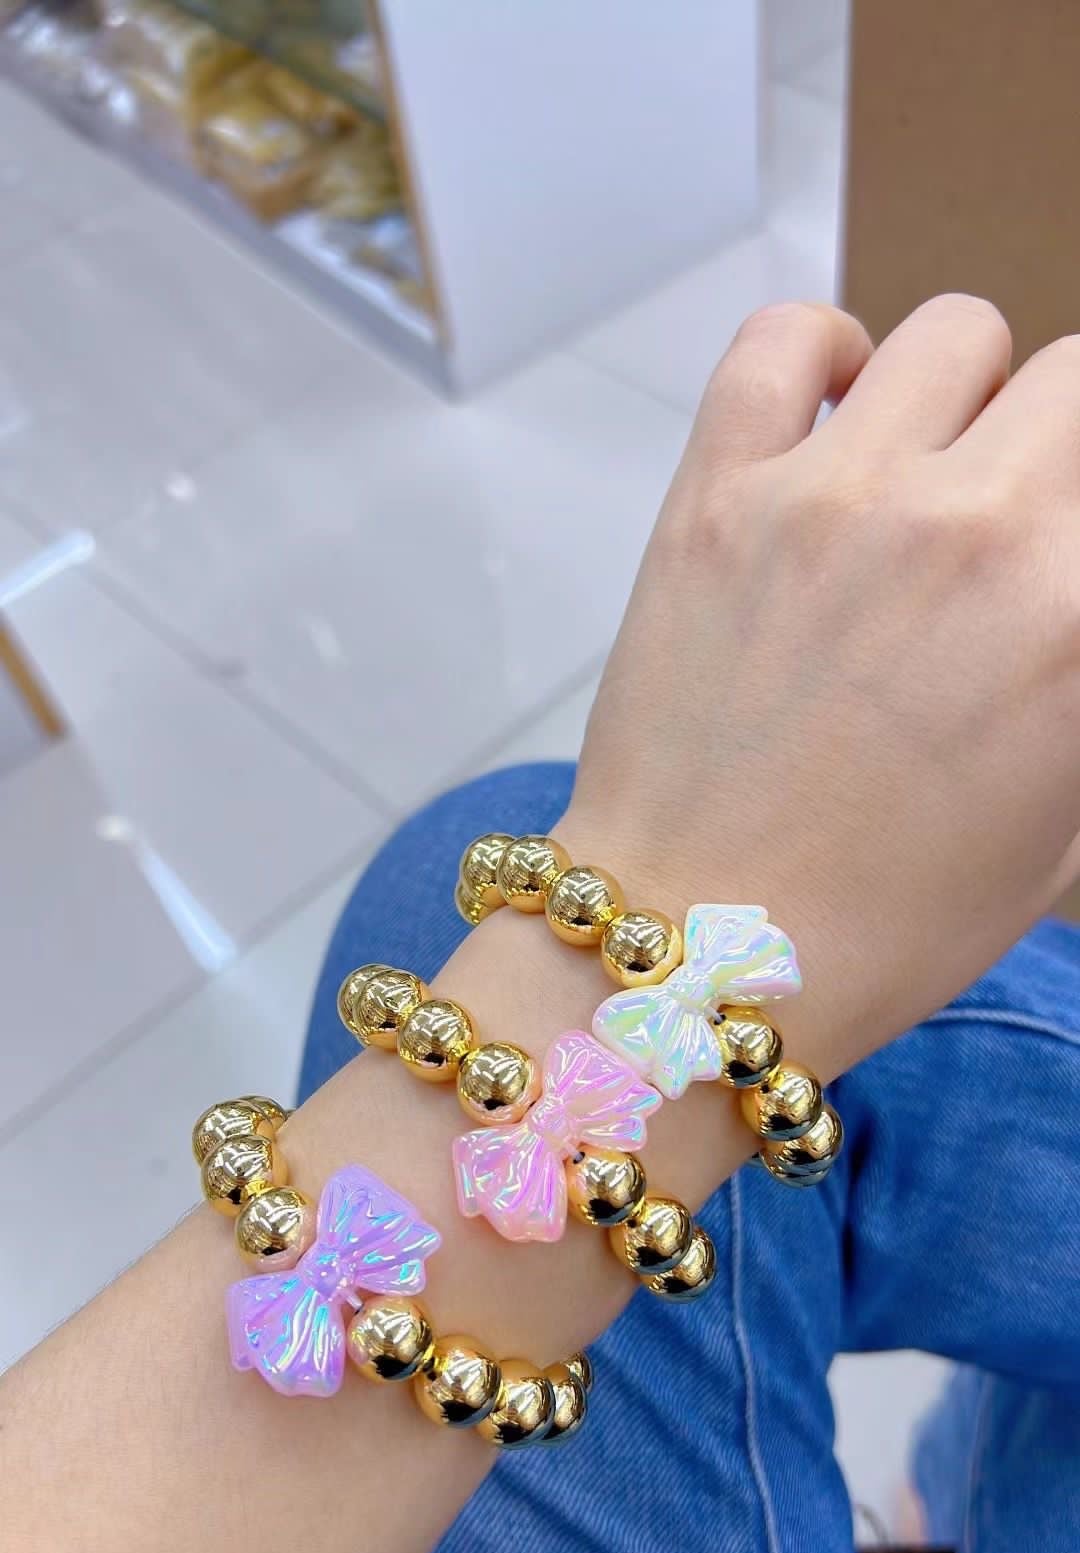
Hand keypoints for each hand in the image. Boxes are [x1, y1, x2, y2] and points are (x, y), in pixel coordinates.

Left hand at [562, 297, 1079, 1072]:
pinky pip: (785, 336)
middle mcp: (974, 529)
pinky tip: (834, 415)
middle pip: (1075, 382)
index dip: (1078, 528)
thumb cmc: (889, 921)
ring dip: (963, 398)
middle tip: (1013, 529)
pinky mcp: (717, 494)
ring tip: (927, 473)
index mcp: (1076, 617)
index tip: (1049, 565)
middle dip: (1058, 454)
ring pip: (955, 335)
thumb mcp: (1061, 822)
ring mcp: (835, 498)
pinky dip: (824, 353)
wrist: (699, 953)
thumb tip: (1062, 611)